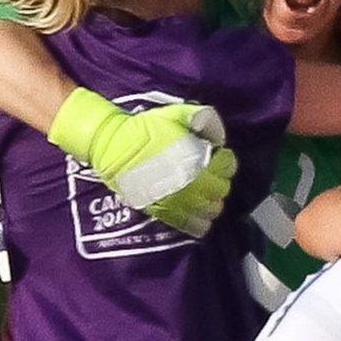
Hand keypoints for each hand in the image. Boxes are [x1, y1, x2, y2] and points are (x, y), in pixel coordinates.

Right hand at [47, 87, 236, 236]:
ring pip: (210, 210)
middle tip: (210, 174)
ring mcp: (179, 201)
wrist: (112, 145)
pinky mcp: (164, 212)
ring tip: (203, 193)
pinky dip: (200, 223)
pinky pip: (192, 226)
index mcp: (198, 159)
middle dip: (219, 181)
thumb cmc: (145, 128)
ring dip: (211, 201)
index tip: (218, 157)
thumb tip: (219, 139)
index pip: (228, 166)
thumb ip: (204, 120)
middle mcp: (192, 183)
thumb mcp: (177, 114)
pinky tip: (198, 214)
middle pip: (221, 190)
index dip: (225, 160)